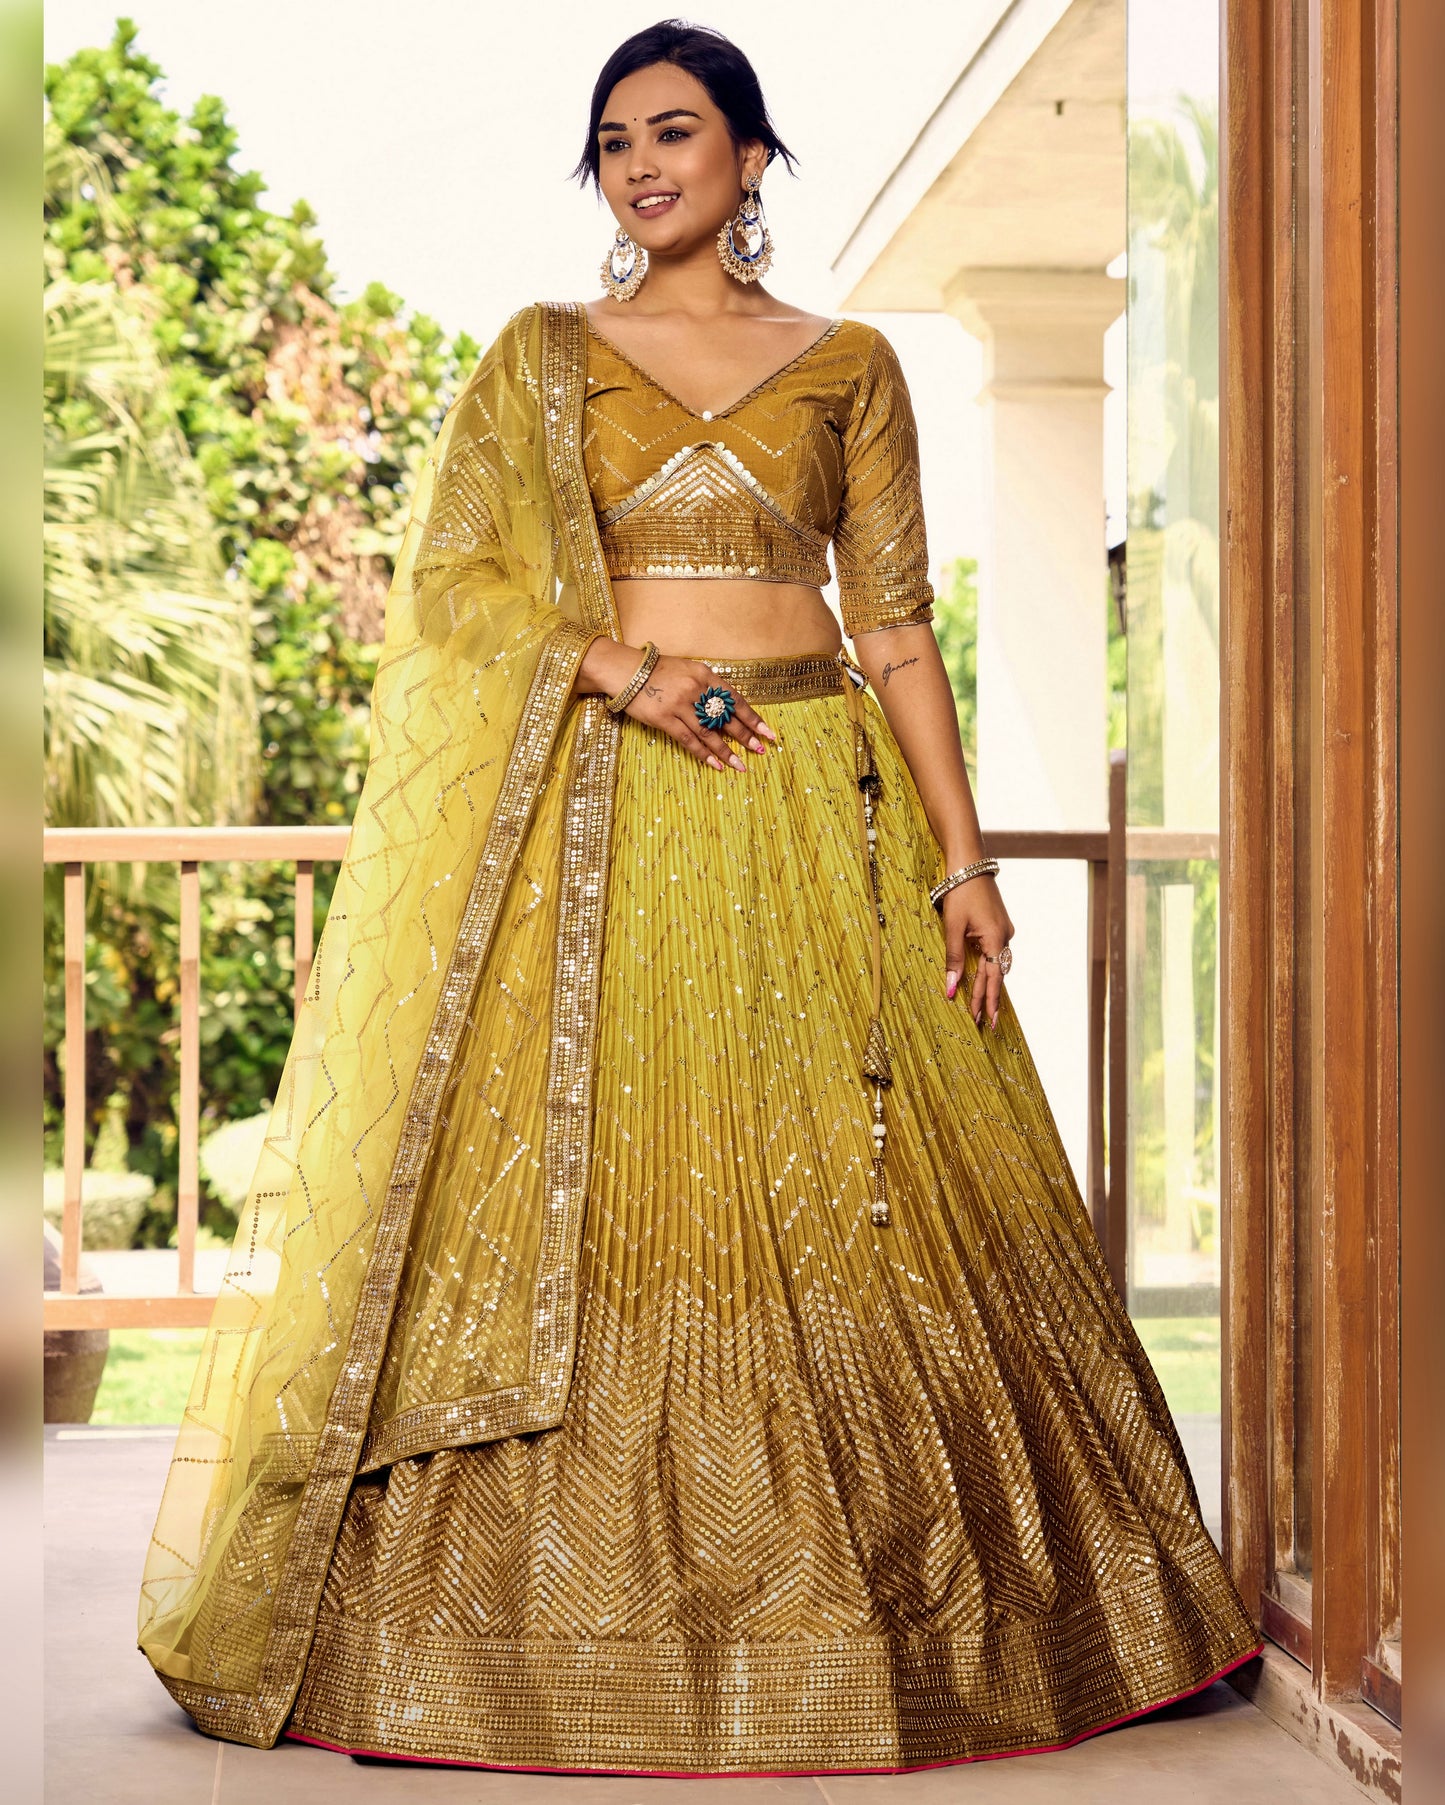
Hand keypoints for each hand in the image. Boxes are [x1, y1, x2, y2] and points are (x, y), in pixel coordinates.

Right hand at [621, 653, 776, 771]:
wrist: (627, 671)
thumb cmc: (659, 671)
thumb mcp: (689, 670)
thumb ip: (707, 686)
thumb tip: (727, 709)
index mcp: (705, 675)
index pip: (735, 700)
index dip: (752, 718)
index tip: (766, 732)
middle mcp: (695, 690)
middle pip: (726, 718)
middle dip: (745, 736)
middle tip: (759, 750)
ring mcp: (680, 705)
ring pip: (709, 733)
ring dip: (726, 751)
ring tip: (740, 765)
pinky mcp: (664, 719)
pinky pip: (689, 740)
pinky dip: (704, 754)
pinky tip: (716, 765)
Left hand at [940, 874, 1014, 1029]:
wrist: (970, 864)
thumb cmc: (960, 892)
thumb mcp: (952, 927)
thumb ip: (953, 958)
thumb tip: (952, 987)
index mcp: (996, 939)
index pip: (991, 979)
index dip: (986, 1001)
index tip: (984, 1021)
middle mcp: (1005, 937)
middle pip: (997, 975)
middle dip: (990, 999)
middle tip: (988, 1024)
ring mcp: (1004, 930)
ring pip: (997, 964)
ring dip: (990, 984)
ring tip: (984, 1006)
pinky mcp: (999, 924)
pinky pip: (996, 951)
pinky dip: (990, 967)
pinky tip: (985, 977)